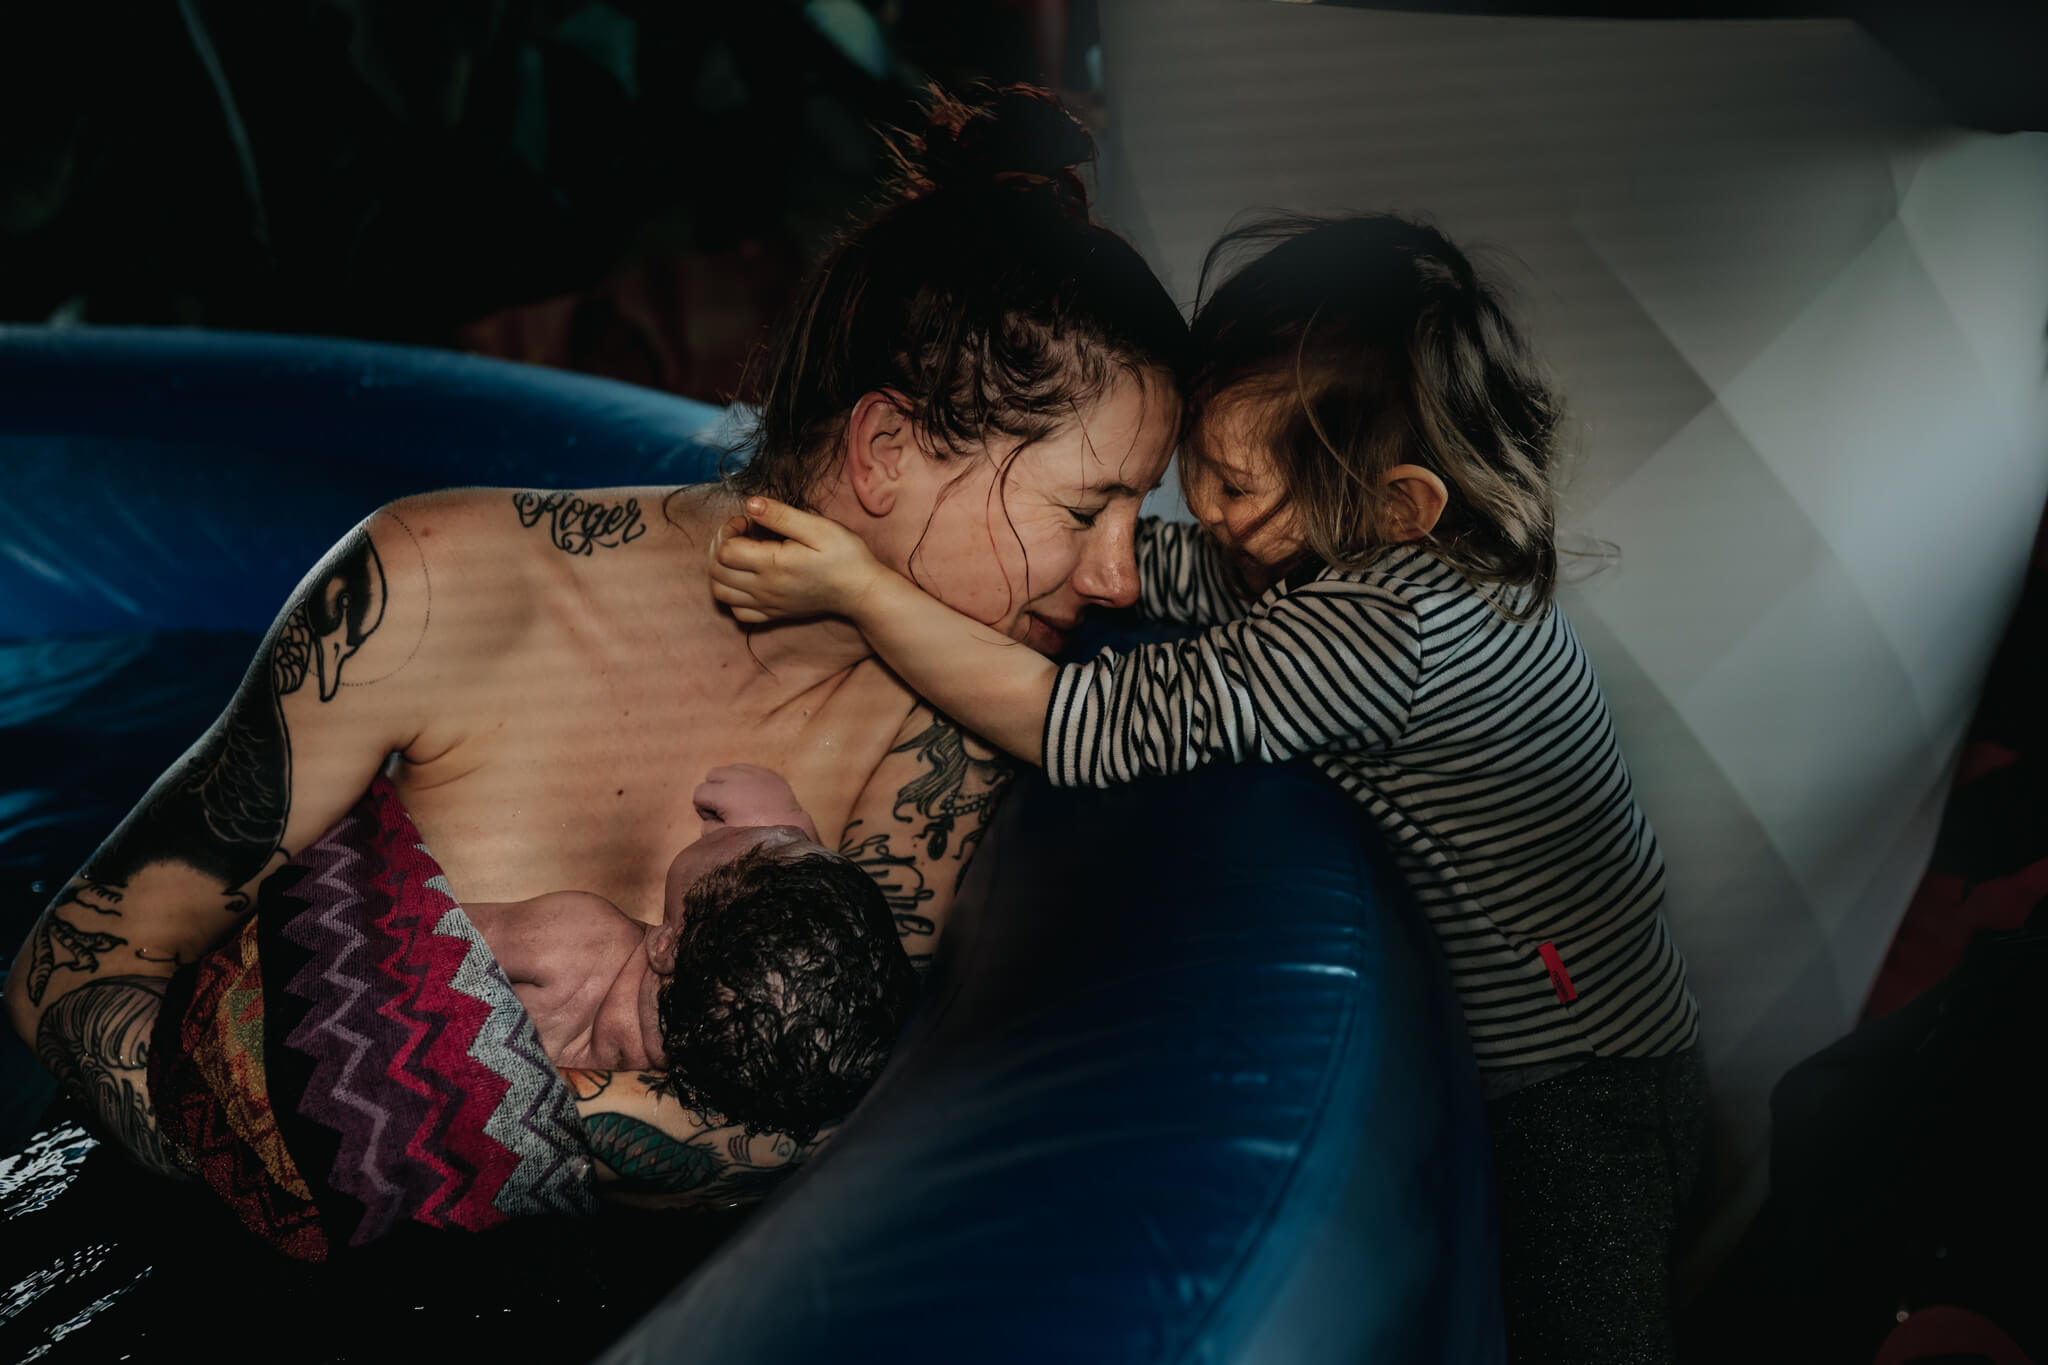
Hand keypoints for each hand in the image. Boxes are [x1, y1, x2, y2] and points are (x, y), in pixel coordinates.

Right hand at [692, 764, 818, 839]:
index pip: (699, 792)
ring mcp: (756, 772)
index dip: (704, 808)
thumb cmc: (757, 836)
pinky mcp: (770, 774)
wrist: (791, 831)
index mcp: (724, 793)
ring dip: (730, 783)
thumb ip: (709, 828)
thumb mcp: (727, 838)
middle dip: (714, 791)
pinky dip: (748, 780)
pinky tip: (755, 796)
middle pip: (712, 775)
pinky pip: (750, 769)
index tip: (717, 819)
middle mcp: (738, 777)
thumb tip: (708, 819)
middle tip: (727, 809)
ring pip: (731, 769)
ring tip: (740, 802)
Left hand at [710, 497, 888, 624]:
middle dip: (719, 545)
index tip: (749, 519)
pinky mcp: (774, 613)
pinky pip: (737, 611)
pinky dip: (732, 594)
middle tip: (740, 531)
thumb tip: (749, 505)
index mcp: (772, 565)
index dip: (729, 529)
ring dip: (720, 569)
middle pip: (716, 571)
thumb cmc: (844, 555)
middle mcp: (764, 588)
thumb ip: (781, 515)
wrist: (861, 591)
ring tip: (739, 552)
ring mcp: (767, 604)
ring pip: (720, 592)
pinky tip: (745, 578)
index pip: (725, 550)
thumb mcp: (817, 527)